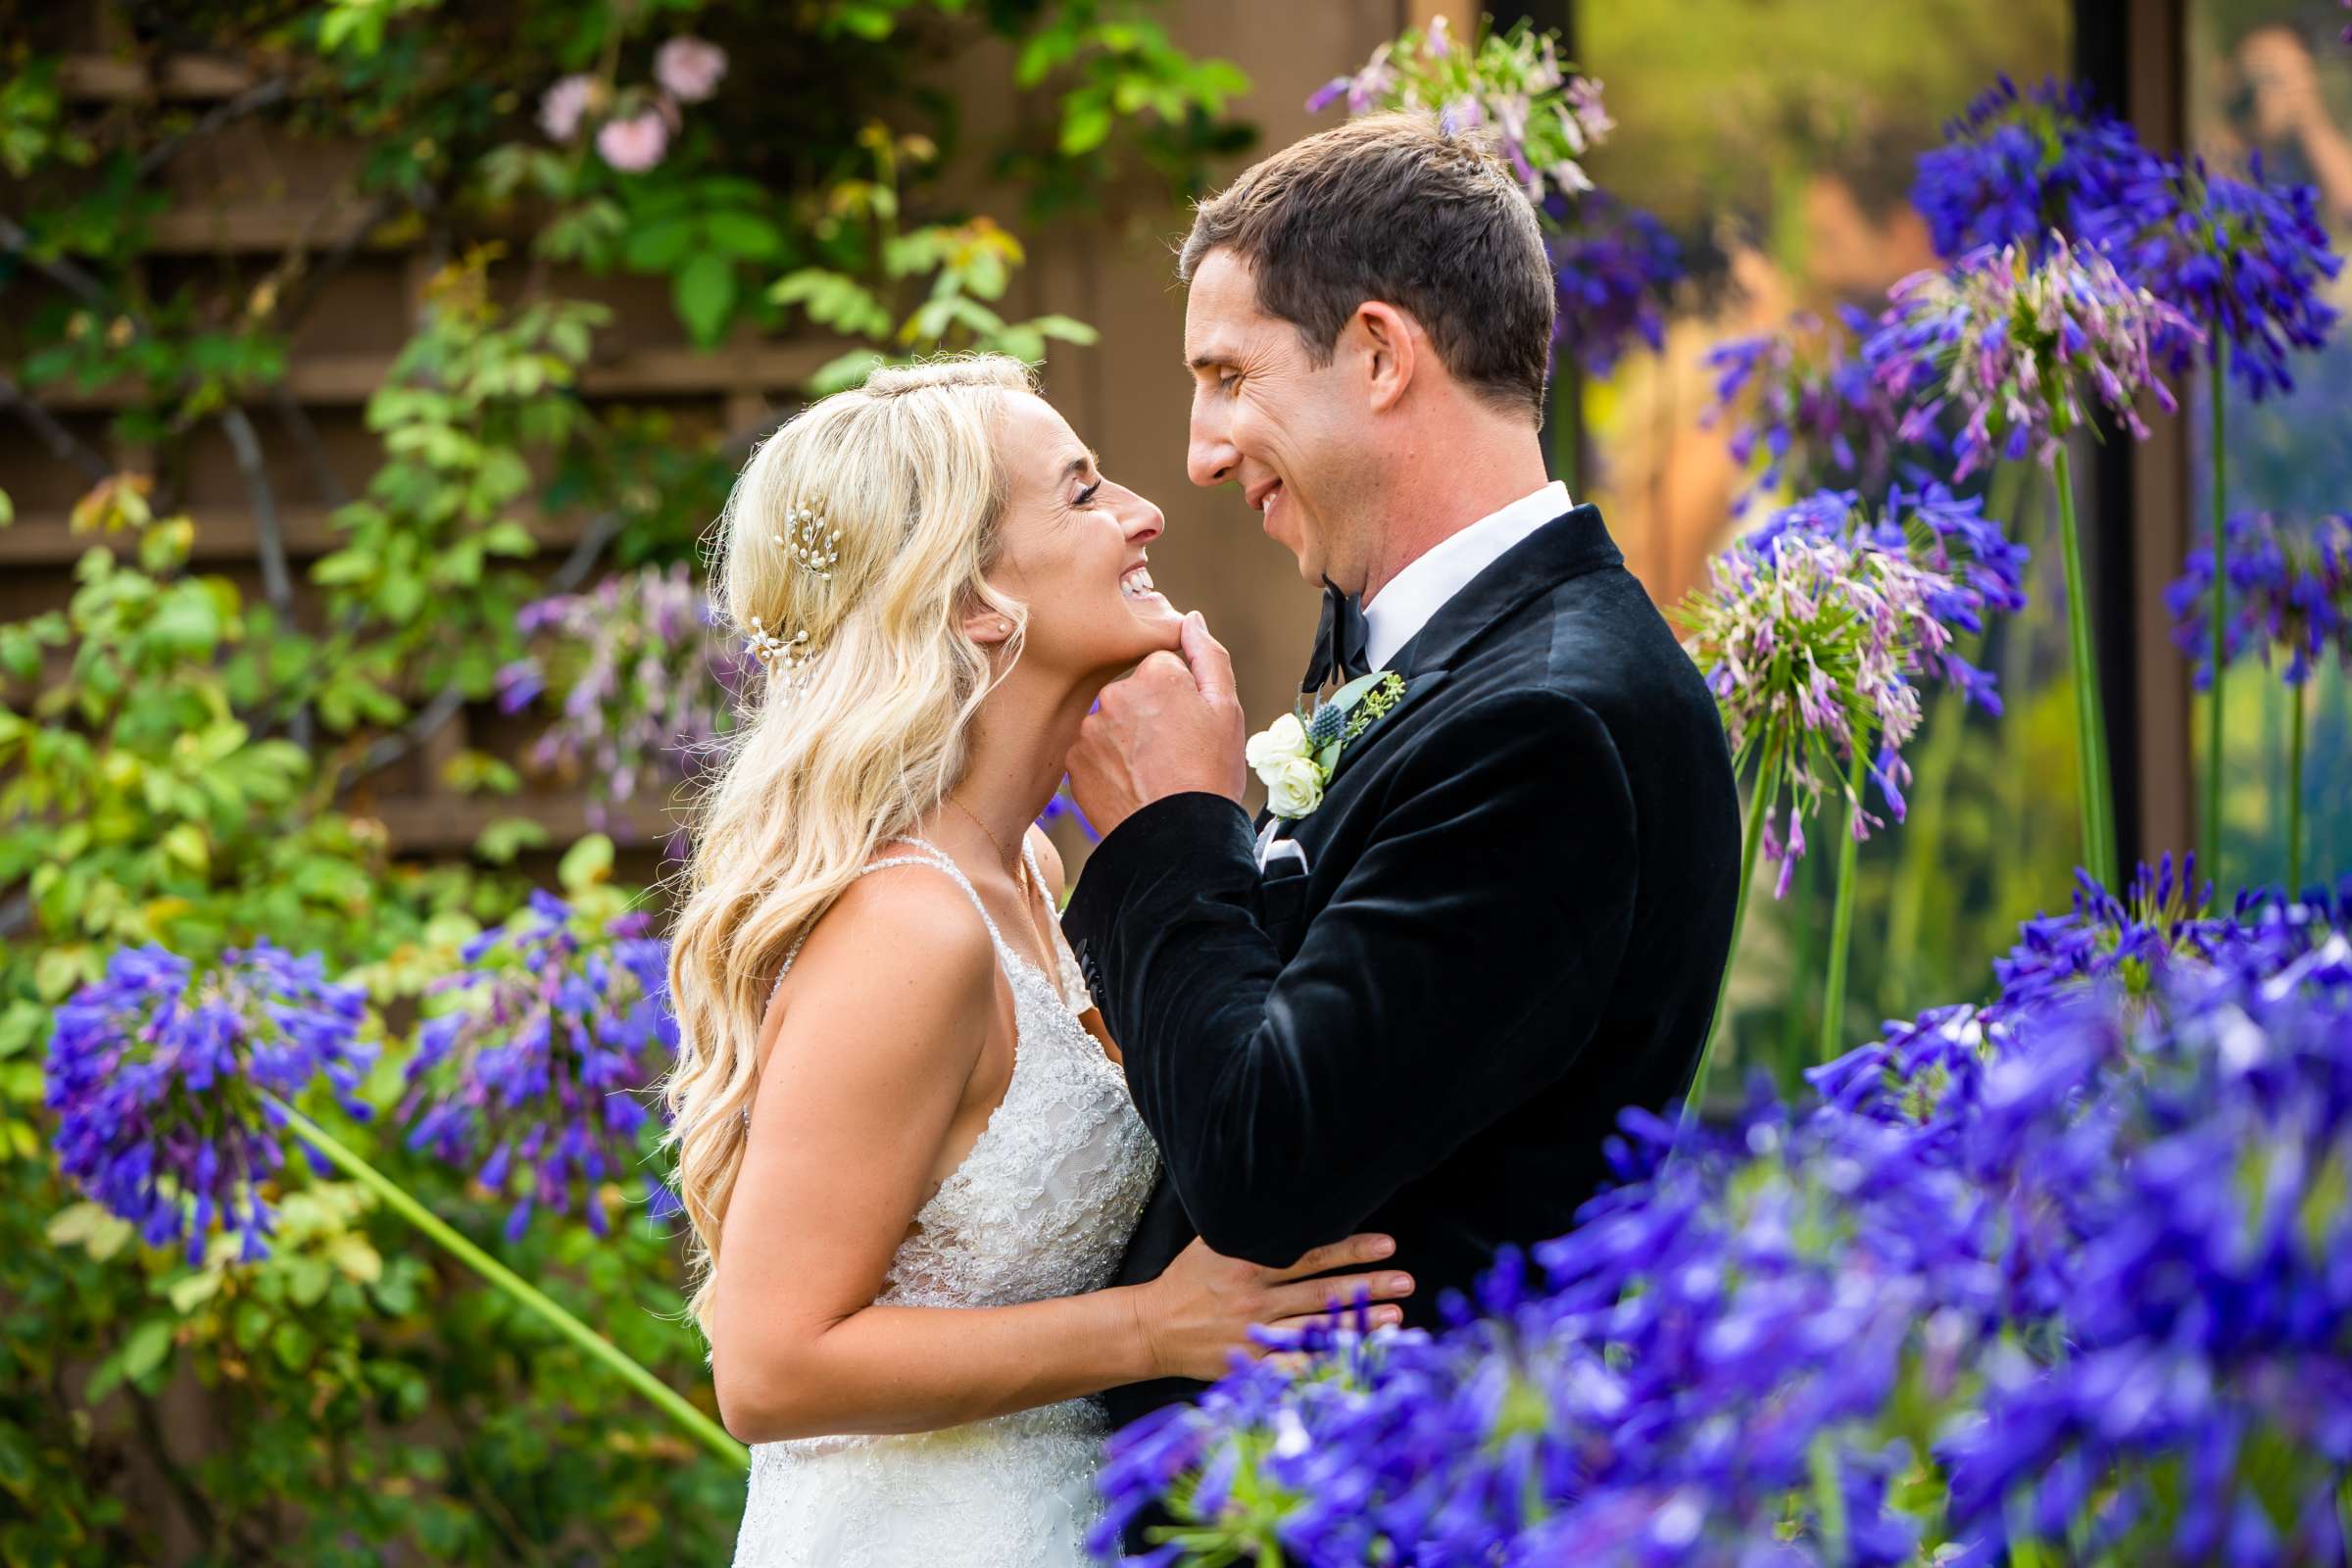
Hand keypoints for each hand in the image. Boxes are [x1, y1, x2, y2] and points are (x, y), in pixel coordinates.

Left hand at [1067, 612, 1247, 836]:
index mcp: (1155, 674)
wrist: (1178, 840)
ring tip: (1151, 772)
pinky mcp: (1074, 760)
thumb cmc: (1210, 774)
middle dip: (1148, 714)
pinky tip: (1130, 784)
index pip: (1161, 667)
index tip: (1188, 725)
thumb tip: (1192, 619)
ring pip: (1110, 721)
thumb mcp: (1226, 710)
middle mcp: (1115, 693)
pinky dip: (1107, 763)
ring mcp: (1090, 728)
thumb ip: (1208, 656)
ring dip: (1125, 739)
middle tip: (1171, 752)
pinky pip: (1092, 751)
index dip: (1178, 695)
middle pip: (1132, 692)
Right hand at [1129, 1232, 1412, 1382]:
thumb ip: (1252, 1229)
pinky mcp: (1251, 1365)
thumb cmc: (1188, 1280)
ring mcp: (1254, 1336)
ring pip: (1315, 1329)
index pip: (1311, 1255)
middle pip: (1322, 1292)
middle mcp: (1254, 1300)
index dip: (1351, 1248)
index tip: (1388, 1245)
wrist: (1151, 1328)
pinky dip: (1325, 1363)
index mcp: (1248, 1265)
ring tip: (1396, 1317)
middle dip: (1367, 1286)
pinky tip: (1354, 1359)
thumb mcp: (1214, 1242)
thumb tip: (1290, 1202)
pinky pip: (1294, 1367)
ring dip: (1358, 1323)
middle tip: (1406, 1281)